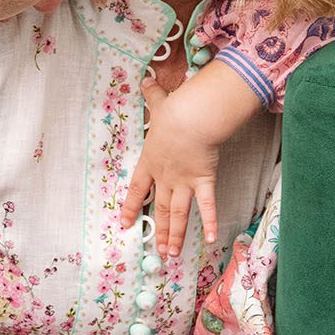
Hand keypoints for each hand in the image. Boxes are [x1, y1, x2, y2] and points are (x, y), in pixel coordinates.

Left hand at [118, 81, 219, 257]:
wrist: (190, 120)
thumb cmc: (173, 113)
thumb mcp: (158, 103)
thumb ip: (152, 95)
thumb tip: (146, 80)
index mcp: (150, 162)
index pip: (136, 189)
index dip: (130, 207)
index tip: (124, 224)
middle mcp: (165, 177)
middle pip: (159, 208)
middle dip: (158, 230)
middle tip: (157, 250)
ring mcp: (184, 182)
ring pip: (177, 214)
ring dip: (175, 235)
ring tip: (172, 254)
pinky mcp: (203, 181)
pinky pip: (207, 206)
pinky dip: (209, 223)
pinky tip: (210, 240)